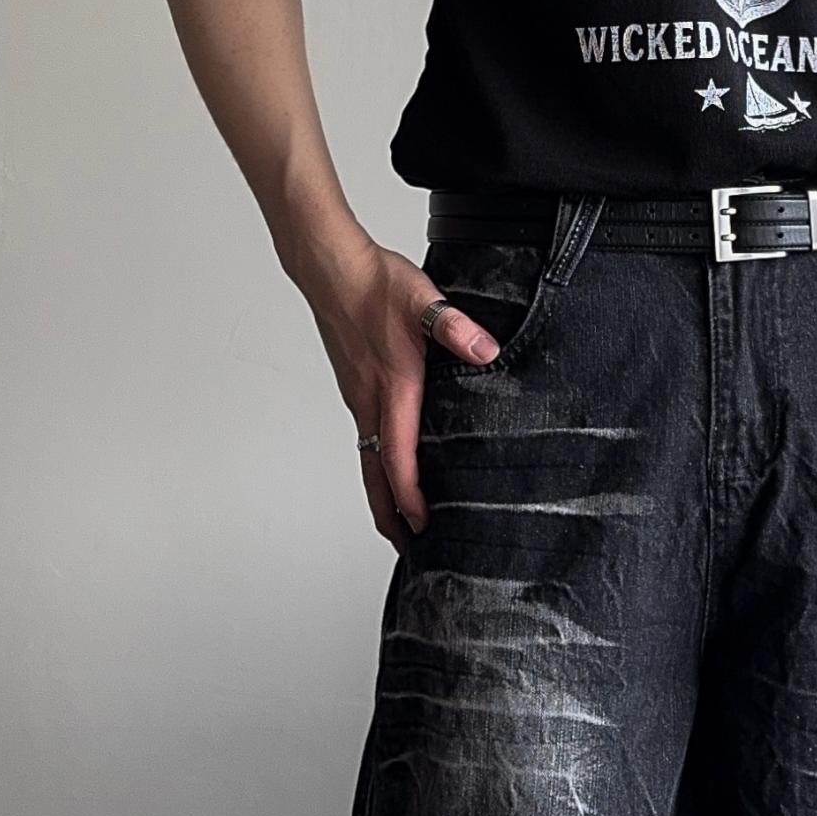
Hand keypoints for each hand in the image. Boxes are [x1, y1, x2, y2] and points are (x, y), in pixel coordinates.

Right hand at [303, 235, 501, 551]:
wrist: (330, 267)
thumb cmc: (375, 283)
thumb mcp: (423, 298)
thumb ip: (455, 327)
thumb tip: (486, 352)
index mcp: (392, 387)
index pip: (398, 455)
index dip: (409, 495)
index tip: (422, 525)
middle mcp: (369, 400)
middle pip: (375, 473)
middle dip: (389, 514)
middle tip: (406, 548)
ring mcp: (359, 396)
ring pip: (367, 459)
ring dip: (382, 493)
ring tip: (398, 522)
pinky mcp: (356, 387)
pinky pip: (366, 438)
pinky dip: (377, 465)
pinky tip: (390, 467)